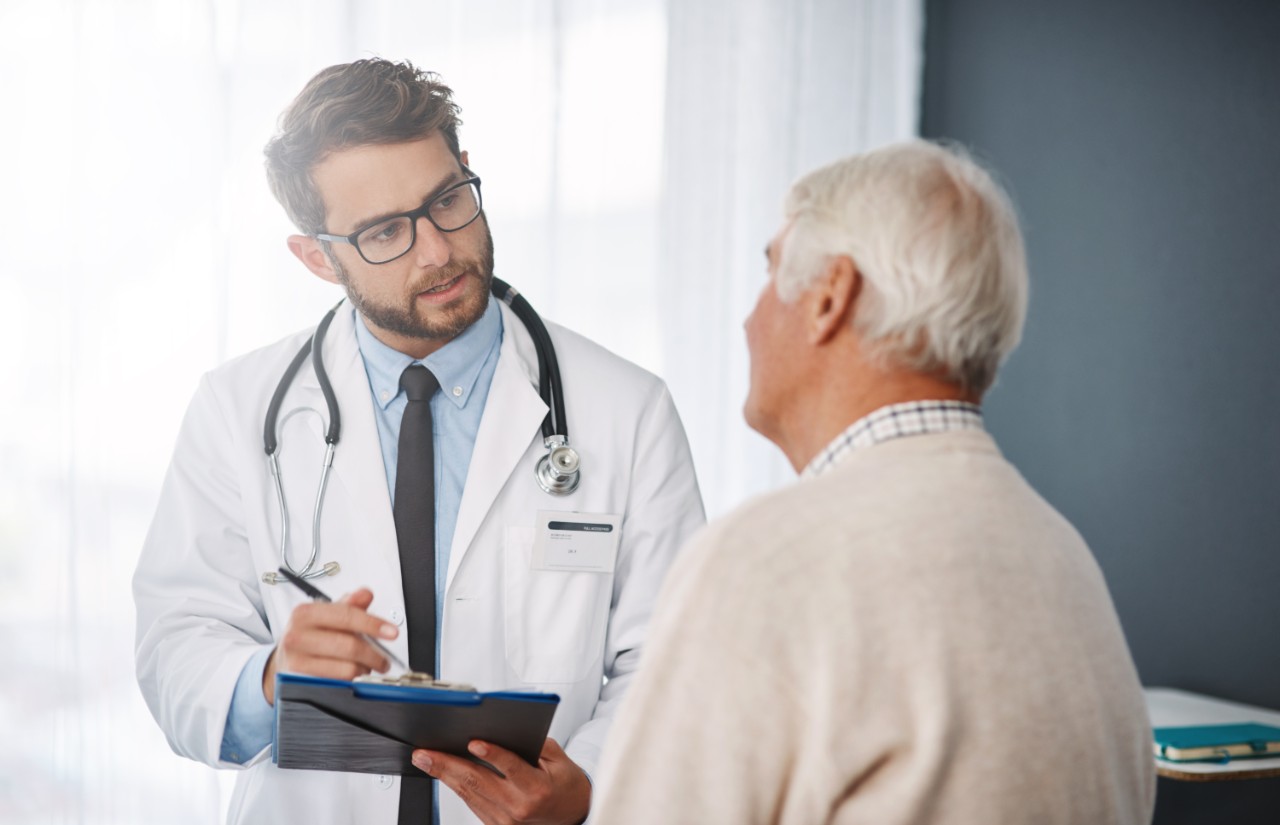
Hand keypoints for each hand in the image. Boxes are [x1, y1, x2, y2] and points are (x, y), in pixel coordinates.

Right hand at [262, 588, 397, 704]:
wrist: (284, 660)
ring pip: (346, 669)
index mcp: (305, 613)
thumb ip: (349, 605)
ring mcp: (296, 661)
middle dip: (374, 654)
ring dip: (363, 670)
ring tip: (365, 667)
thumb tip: (365, 594)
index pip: (346, 615)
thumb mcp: (327, 615)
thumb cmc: (309, 636)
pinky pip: (337, 685)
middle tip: (384, 660)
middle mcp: (297, 636)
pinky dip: (351, 682)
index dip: (373, 624)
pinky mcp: (299, 683)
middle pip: (349, 645)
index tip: (392, 633)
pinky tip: (352, 675)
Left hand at [411, 737, 590, 824]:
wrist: (572, 815)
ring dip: (445, 775)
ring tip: (426, 760)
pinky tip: (443, 773)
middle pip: (478, 783)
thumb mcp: (560, 759)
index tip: (474, 743)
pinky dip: (456, 787)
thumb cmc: (566, 784)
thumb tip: (506, 729)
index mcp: (536, 789)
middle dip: (448, 765)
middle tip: (425, 753)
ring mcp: (505, 820)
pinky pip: (472, 803)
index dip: (492, 755)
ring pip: (469, 794)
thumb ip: (535, 743)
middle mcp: (518, 807)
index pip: (511, 769)